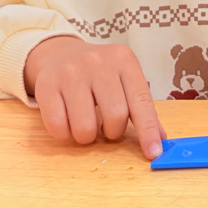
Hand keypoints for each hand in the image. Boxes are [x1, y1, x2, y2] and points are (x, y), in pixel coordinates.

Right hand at [24, 37, 166, 159]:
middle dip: (112, 132)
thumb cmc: (99, 74)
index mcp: (124, 60)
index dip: (148, 130)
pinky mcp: (47, 84)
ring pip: (85, 127)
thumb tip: (160, 141)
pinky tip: (67, 119)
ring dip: (87, 136)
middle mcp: (98, 62)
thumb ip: (142, 109)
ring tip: (86, 123)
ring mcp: (71, 71)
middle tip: (106, 127)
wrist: (60, 54)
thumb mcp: (125, 81)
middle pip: (115, 116)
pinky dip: (65, 134)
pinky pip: (58, 127)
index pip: (141, 101)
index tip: (153, 153)